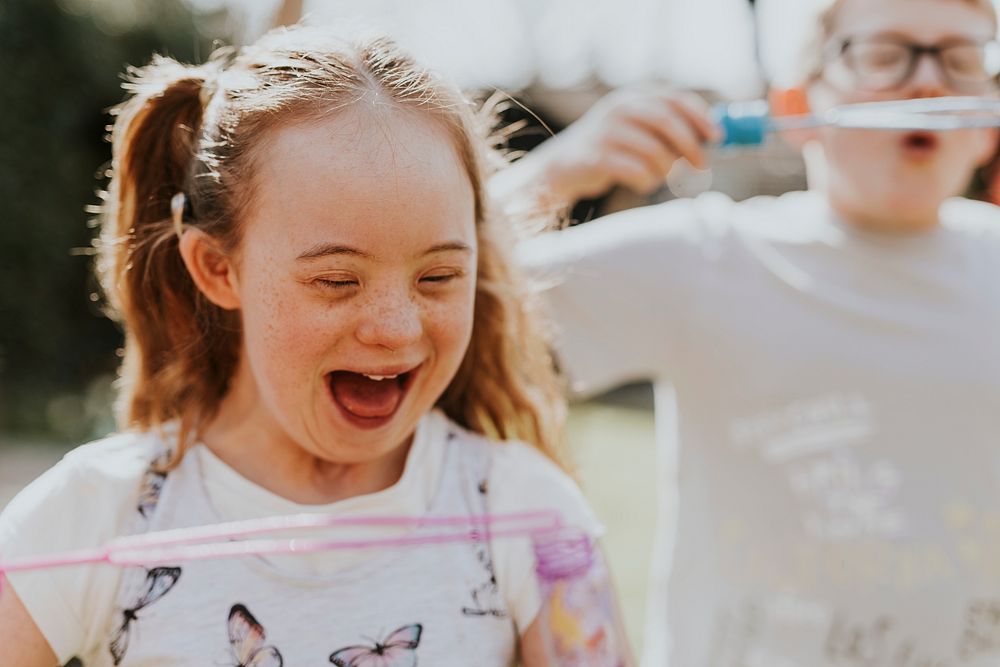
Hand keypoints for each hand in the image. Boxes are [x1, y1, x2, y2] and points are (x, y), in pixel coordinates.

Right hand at [515, 87, 720, 204]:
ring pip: (654, 151)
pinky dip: (647, 182)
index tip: (717, 138)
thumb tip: (713, 137)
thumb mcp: (637, 130)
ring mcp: (605, 131)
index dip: (700, 117)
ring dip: (666, 170)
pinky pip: (636, 171)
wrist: (562, 168)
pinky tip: (642, 183)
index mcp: (633, 97)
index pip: (674, 99)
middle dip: (690, 146)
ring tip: (661, 178)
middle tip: (702, 167)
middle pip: (666, 122)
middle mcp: (619, 108)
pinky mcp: (595, 157)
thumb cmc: (611, 150)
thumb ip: (668, 128)